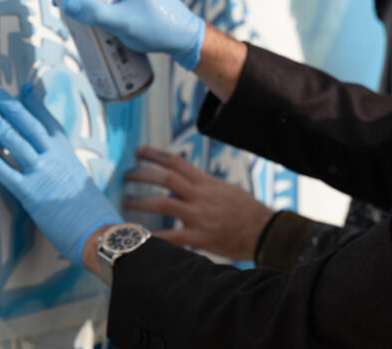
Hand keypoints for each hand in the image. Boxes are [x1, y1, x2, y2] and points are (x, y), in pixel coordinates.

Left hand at [0, 84, 120, 265]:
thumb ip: (65, 170)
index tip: (25, 90)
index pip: (49, 123)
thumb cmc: (92, 211)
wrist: (98, 229)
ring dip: (0, 127)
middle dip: (13, 108)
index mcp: (68, 155)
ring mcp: (43, 174)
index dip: (35, 105)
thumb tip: (55, 168)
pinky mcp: (31, 193)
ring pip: (17, 143)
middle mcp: (55, 159)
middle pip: (31, 126)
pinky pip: (6, 173)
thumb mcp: (80, 181)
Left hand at [123, 147, 273, 260]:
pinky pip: (172, 237)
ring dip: (141, 201)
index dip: (155, 155)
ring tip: (125, 202)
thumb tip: (186, 181)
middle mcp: (201, 195)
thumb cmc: (247, 211)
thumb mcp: (227, 190)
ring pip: (164, 203)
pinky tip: (139, 238)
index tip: (138, 152)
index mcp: (207, 183)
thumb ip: (205, 186)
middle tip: (126, 175)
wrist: (266, 232)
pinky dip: (154, 237)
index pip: (177, 161)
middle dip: (142, 174)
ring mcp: (200, 216)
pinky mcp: (201, 237)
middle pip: (166, 177)